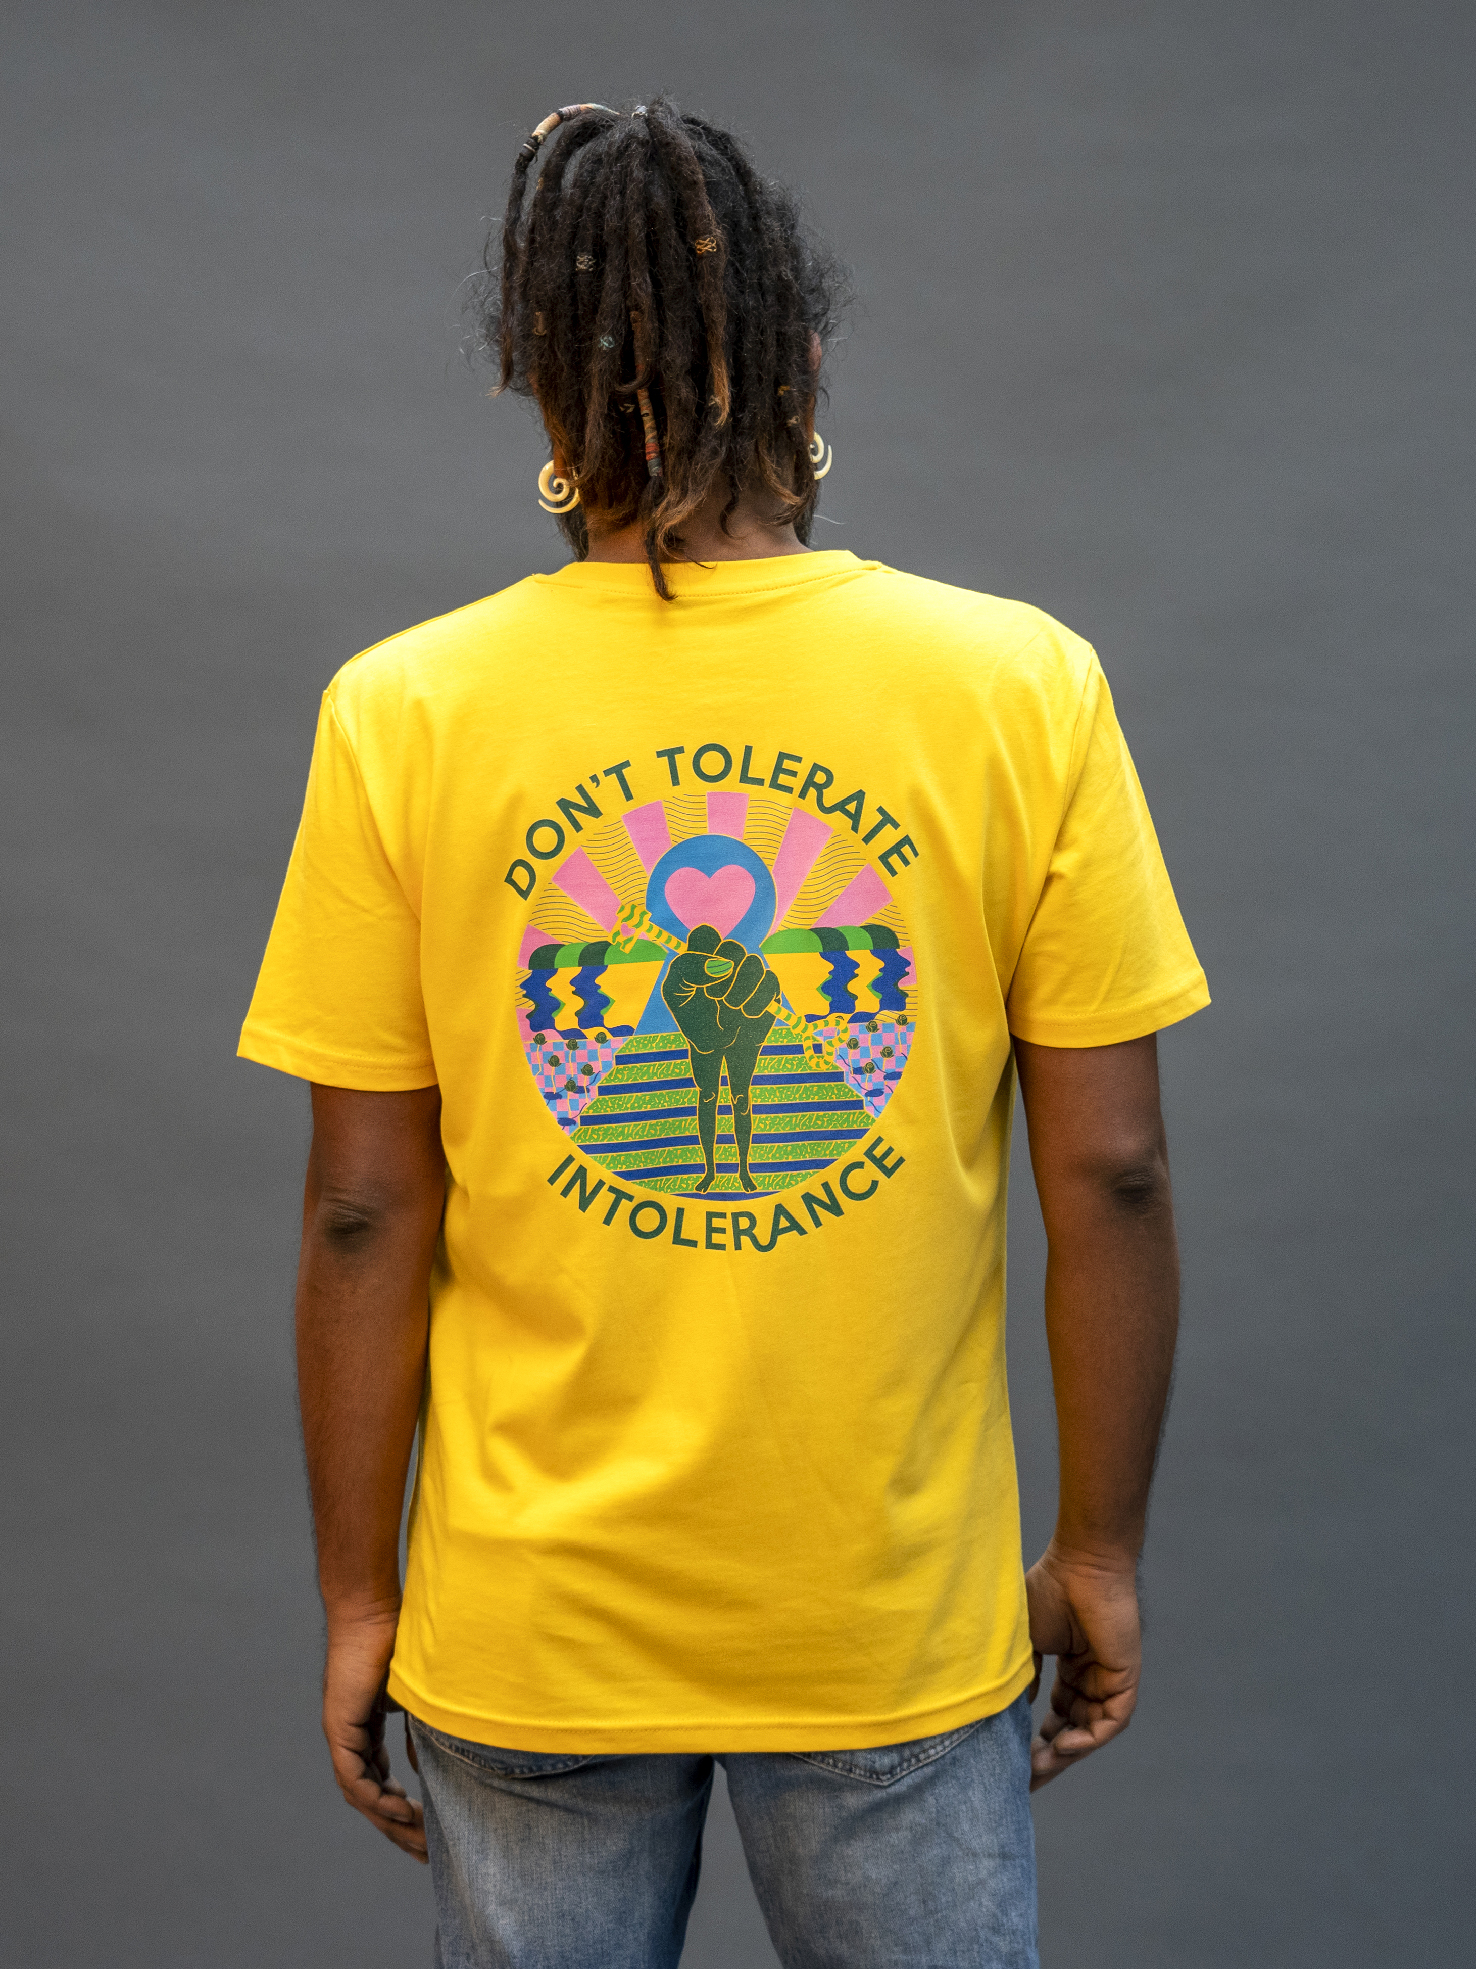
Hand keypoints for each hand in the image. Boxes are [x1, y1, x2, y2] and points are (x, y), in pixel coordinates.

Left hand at [322, 1606, 427, 1861]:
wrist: (371, 1610)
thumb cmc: (398, 1638)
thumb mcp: (419, 1693)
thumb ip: (425, 1726)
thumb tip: (440, 1761)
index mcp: (367, 1730)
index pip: (381, 1782)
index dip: (403, 1809)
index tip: (428, 1829)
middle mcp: (350, 1738)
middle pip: (371, 1797)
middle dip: (398, 1828)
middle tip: (426, 1853)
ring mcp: (342, 1734)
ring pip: (360, 1794)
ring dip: (388, 1819)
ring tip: (418, 1836)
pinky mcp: (339, 1727)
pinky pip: (352, 1776)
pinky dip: (375, 1796)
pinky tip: (400, 1808)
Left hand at [661, 925, 779, 1051]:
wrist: (712, 1048)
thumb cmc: (691, 1016)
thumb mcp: (675, 992)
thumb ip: (686, 969)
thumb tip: (720, 965)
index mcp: (703, 955)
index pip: (705, 934)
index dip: (703, 949)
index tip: (699, 974)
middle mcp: (728, 959)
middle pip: (732, 947)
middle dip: (723, 972)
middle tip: (713, 996)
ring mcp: (749, 973)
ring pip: (754, 962)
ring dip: (742, 986)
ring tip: (730, 1007)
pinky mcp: (768, 989)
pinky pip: (770, 982)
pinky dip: (758, 999)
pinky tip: (747, 1014)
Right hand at [1025, 1542, 1141, 1791]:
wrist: (1081, 1566)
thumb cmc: (1049, 1591)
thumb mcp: (1024, 1642)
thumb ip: (1022, 1678)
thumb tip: (1012, 1713)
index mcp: (1070, 1668)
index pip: (1057, 1716)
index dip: (1038, 1740)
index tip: (1014, 1764)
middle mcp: (1091, 1678)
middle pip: (1072, 1729)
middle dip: (1050, 1757)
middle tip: (1026, 1781)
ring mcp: (1109, 1680)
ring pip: (1090, 1731)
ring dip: (1066, 1753)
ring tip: (1039, 1768)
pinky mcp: (1125, 1678)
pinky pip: (1110, 1721)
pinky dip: (1089, 1738)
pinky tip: (1065, 1746)